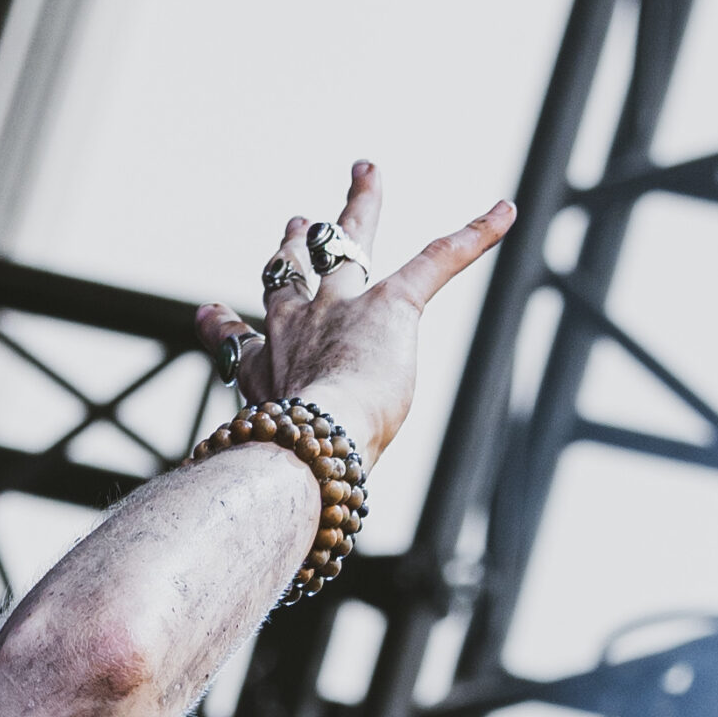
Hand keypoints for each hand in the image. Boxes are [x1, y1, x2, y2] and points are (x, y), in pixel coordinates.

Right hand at [192, 159, 515, 468]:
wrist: (311, 449)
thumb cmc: (290, 472)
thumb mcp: (269, 474)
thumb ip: (269, 486)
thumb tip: (289, 540)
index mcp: (267, 371)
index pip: (241, 340)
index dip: (226, 326)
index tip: (212, 313)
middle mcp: (295, 328)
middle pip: (291, 273)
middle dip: (293, 245)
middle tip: (295, 221)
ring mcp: (341, 309)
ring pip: (348, 243)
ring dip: (358, 208)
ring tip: (365, 176)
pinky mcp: (392, 305)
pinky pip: (437, 258)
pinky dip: (475, 234)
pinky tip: (504, 211)